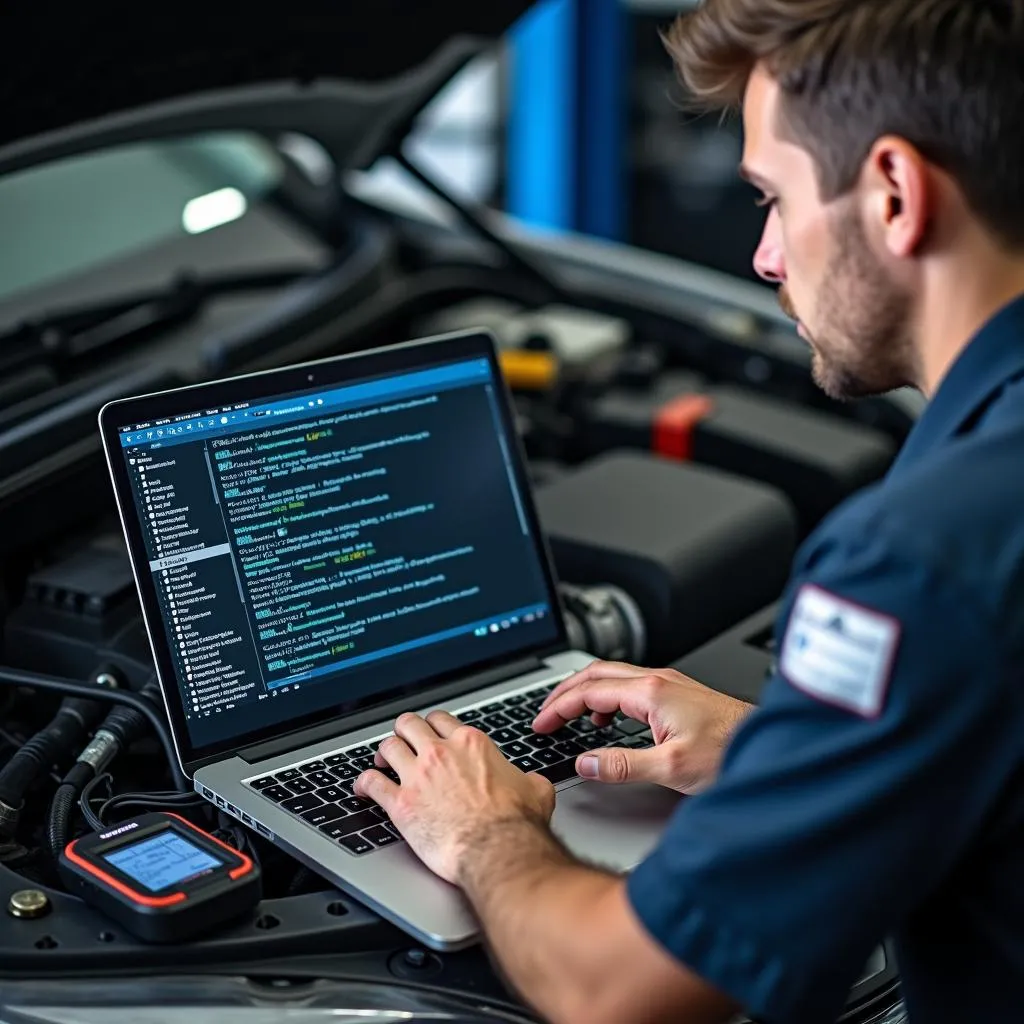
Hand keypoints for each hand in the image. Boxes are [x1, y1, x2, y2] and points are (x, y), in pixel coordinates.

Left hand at [353, 711, 555, 884]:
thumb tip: (532, 782)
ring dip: (383, 753)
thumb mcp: (535, 790)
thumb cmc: (516, 824)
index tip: (430, 735)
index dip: (432, 726)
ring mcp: (417, 776)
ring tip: (382, 762)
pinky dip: (363, 783)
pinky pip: (371, 782)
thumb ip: (527, 778)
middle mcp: (441, 753)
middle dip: (404, 733)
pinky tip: (362, 788)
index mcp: (470, 744)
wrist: (498, 850)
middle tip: (404, 744)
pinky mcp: (401, 804)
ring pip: (388, 746)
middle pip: (409, 724)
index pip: (440, 719)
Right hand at [533, 661, 753, 793]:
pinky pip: (629, 686)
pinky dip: (607, 698)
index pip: (589, 691)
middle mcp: (658, 681)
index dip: (558, 707)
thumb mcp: (671, 767)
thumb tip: (586, 763)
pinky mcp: (677, 694)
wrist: (769, 746)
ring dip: (586, 693)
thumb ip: (623, 765)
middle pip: (596, 674)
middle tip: (545, 714)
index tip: (540, 724)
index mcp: (650, 693)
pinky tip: (609, 720)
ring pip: (613, 677)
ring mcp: (668, 685)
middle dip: (564, 692)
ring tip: (571, 717)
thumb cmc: (730, 752)